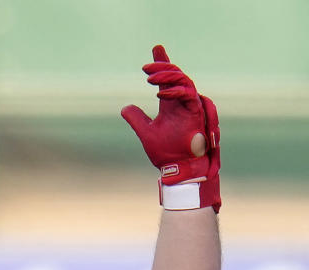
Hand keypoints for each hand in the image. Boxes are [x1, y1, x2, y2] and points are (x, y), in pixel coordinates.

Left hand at [121, 45, 219, 210]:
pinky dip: (174, 91)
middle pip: (175, 75)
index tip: (156, 49)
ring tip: (151, 78)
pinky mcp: (195, 112)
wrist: (178, 169)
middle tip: (147, 67)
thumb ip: (137, 119)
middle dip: (162, 67)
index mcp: (171, 104)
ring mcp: (190, 106)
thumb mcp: (146, 133)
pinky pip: (187, 94)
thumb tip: (125, 108)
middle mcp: (181, 102)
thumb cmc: (165, 154)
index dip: (162, 64)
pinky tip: (159, 93)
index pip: (167, 79)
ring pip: (183, 81)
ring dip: (167, 76)